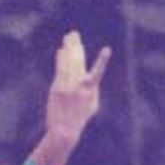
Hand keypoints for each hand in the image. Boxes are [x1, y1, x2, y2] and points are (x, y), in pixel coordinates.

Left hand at [42, 32, 111, 164]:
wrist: (64, 130)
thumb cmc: (81, 118)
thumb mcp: (92, 105)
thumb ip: (91, 89)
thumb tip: (88, 75)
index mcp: (90, 90)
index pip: (98, 72)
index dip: (102, 61)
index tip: (107, 50)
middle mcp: (78, 86)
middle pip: (78, 61)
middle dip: (77, 46)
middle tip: (74, 33)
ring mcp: (66, 86)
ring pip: (68, 63)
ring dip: (68, 48)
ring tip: (69, 37)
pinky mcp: (57, 88)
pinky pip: (59, 70)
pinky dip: (60, 60)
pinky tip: (61, 51)